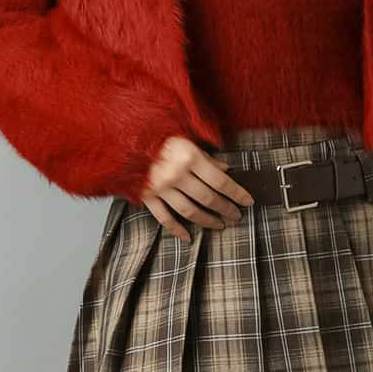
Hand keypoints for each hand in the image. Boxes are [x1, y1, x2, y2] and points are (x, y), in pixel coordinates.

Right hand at [139, 136, 255, 242]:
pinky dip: (177, 229)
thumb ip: (206, 156)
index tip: (248, 201)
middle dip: (226, 209)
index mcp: (189, 157)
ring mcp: (161, 188)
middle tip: (236, 216)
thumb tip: (225, 170)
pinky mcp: (147, 196)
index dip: (237, 193)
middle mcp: (176, 175)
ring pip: (189, 211)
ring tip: (220, 225)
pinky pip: (164, 218)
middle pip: (208, 198)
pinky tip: (188, 237)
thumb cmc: (158, 134)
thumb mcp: (185, 137)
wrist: (124, 136)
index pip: (220, 181)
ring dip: (207, 221)